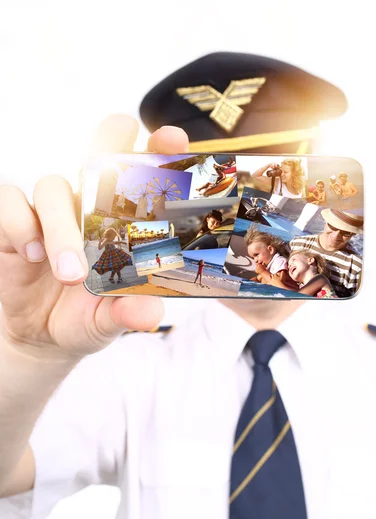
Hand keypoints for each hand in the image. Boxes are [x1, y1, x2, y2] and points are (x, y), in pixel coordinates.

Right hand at [0, 115, 188, 359]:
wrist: (46, 338)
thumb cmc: (89, 316)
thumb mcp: (112, 319)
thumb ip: (129, 312)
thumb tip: (148, 313)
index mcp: (122, 221)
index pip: (142, 174)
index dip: (157, 150)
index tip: (173, 137)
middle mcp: (88, 206)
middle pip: (97, 152)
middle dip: (108, 142)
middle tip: (113, 165)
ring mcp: (51, 211)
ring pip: (53, 187)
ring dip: (62, 229)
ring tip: (71, 275)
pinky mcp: (15, 222)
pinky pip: (10, 201)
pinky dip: (20, 224)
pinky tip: (32, 255)